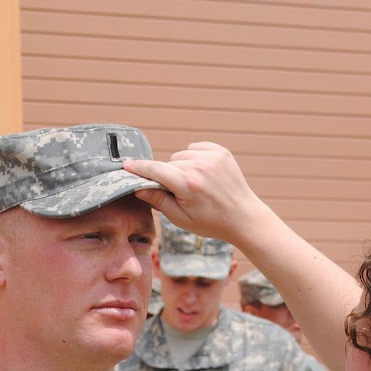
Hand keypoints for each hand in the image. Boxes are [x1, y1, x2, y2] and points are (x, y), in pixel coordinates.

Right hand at [124, 141, 268, 244]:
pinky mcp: (221, 152)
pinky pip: (195, 148)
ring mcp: (212, 157)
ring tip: (194, 184)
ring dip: (181, 167)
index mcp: (188, 185)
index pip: (155, 170)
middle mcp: (200, 167)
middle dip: (168, 176)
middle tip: (181, 193)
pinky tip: (202, 174)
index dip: (139, 168)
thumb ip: (159, 200)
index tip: (126, 166)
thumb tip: (138, 186)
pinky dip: (194, 158)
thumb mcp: (181, 218)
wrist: (244, 217)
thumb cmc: (211, 222)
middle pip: (168, 163)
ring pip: (181, 156)